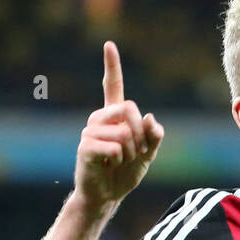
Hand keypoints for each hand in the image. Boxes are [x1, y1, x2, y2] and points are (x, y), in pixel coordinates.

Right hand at [73, 41, 164, 209]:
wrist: (107, 195)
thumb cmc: (125, 173)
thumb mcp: (147, 154)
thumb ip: (154, 136)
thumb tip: (151, 118)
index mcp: (114, 116)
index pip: (112, 87)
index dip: (111, 66)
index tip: (109, 44)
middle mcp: (100, 118)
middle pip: (131, 109)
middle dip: (140, 135)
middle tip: (131, 153)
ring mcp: (90, 131)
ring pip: (125, 133)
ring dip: (130, 153)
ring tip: (117, 162)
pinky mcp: (85, 147)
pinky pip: (115, 148)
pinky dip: (119, 161)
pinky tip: (108, 166)